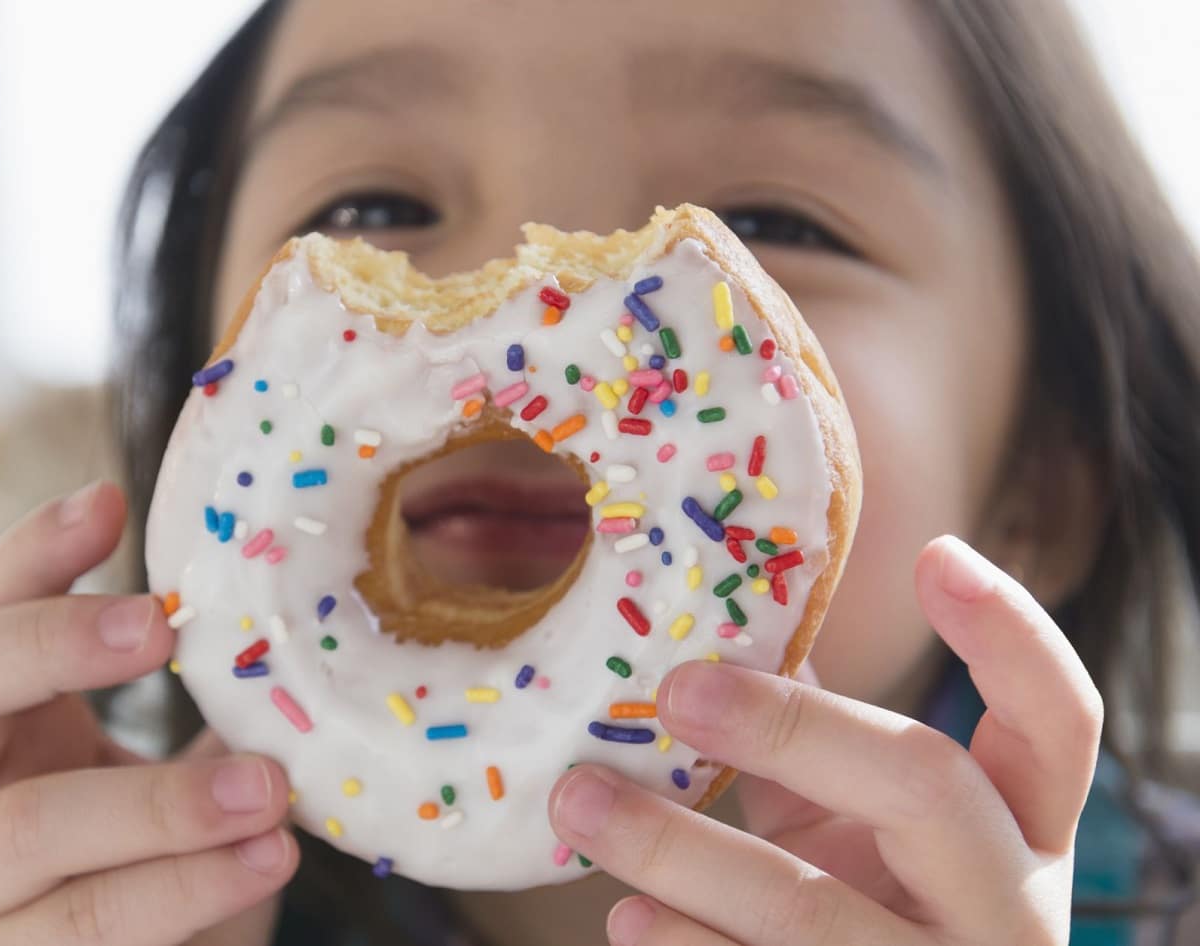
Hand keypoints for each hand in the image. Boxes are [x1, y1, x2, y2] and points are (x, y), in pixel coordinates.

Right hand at [0, 481, 298, 945]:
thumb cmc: (162, 883)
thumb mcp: (177, 791)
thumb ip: (217, 723)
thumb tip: (299, 631)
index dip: (28, 552)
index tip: (109, 500)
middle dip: (49, 642)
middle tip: (164, 626)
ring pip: (22, 828)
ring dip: (159, 806)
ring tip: (271, 795)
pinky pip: (78, 930)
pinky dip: (183, 891)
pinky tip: (263, 864)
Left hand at [548, 535, 1101, 945]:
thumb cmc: (872, 911)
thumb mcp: (870, 829)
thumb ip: (820, 743)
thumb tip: (721, 627)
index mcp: (1023, 831)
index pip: (1060, 720)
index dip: (1010, 635)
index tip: (934, 553)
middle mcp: (1006, 907)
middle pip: (924, 788)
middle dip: (790, 727)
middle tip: (673, 689)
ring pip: (807, 909)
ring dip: (677, 850)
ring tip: (581, 804)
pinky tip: (629, 919)